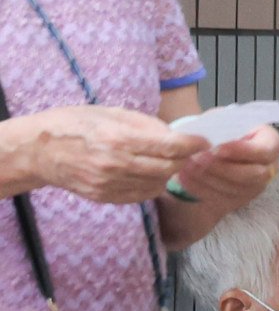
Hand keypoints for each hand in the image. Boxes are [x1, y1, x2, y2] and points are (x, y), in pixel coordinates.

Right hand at [2, 106, 202, 207]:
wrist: (41, 150)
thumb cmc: (77, 124)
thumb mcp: (112, 113)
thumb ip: (147, 124)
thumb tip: (177, 134)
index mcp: (119, 139)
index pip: (170, 146)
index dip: (193, 144)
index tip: (204, 141)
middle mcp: (116, 165)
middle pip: (169, 168)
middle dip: (184, 159)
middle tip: (189, 151)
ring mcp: (109, 184)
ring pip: (158, 184)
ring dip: (168, 172)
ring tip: (166, 160)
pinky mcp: (105, 197)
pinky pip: (142, 195)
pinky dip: (152, 184)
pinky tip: (148, 172)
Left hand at [176, 126, 278, 211]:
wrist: (210, 150)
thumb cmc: (220, 131)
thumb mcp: (222, 120)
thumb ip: (222, 126)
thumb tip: (211, 137)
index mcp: (270, 142)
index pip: (267, 150)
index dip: (243, 151)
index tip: (216, 148)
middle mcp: (269, 167)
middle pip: (254, 174)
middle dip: (222, 167)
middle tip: (197, 159)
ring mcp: (256, 186)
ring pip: (236, 188)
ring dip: (208, 178)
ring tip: (187, 166)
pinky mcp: (239, 200)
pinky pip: (221, 198)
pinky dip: (200, 188)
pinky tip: (185, 177)